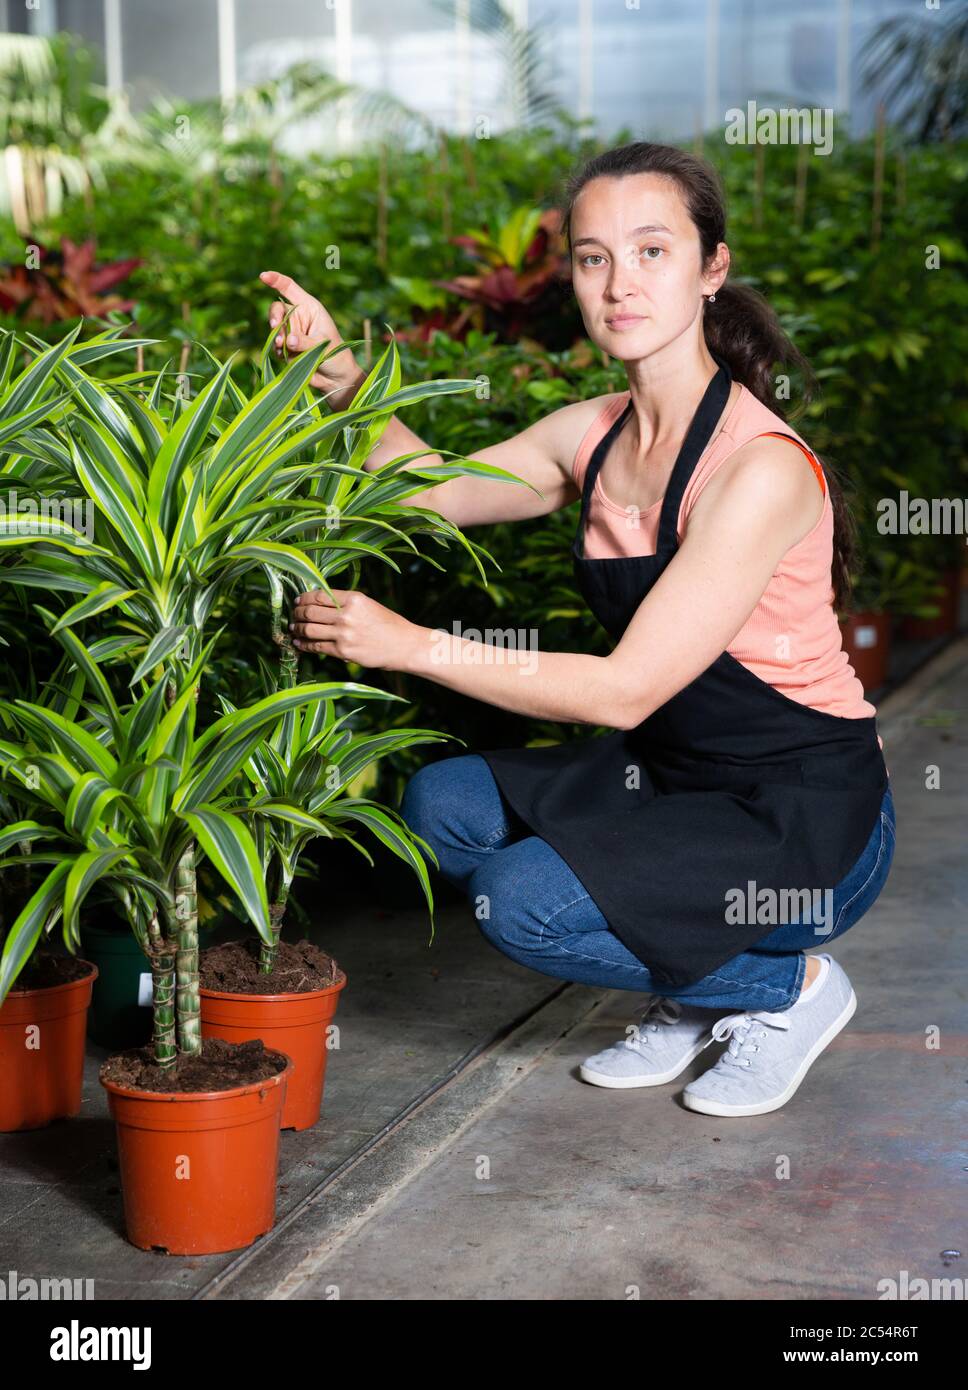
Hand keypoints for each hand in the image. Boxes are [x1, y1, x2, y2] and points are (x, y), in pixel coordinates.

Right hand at [260, 270, 362, 403]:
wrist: (336, 378)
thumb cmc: (336, 355)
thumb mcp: (323, 345)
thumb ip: (305, 342)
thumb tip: (287, 341)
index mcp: (309, 307)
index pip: (290, 288)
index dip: (276, 280)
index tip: (263, 276)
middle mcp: (298, 317)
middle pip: (277, 310)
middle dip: (274, 319)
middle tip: (275, 327)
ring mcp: (290, 332)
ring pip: (274, 330)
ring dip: (277, 339)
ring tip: (285, 349)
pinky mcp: (286, 348)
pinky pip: (275, 347)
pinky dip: (279, 352)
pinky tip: (289, 359)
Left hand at [290, 588, 418, 671]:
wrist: (404, 645)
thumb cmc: (388, 625)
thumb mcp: (368, 605)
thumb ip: (346, 603)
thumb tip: (320, 603)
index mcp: (354, 598)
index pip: (320, 595)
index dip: (304, 598)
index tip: (298, 600)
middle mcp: (347, 614)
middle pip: (311, 611)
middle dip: (297, 613)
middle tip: (293, 615)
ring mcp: (344, 634)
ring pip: (310, 629)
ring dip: (298, 628)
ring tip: (293, 628)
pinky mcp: (343, 651)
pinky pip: (316, 646)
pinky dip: (304, 644)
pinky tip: (299, 642)